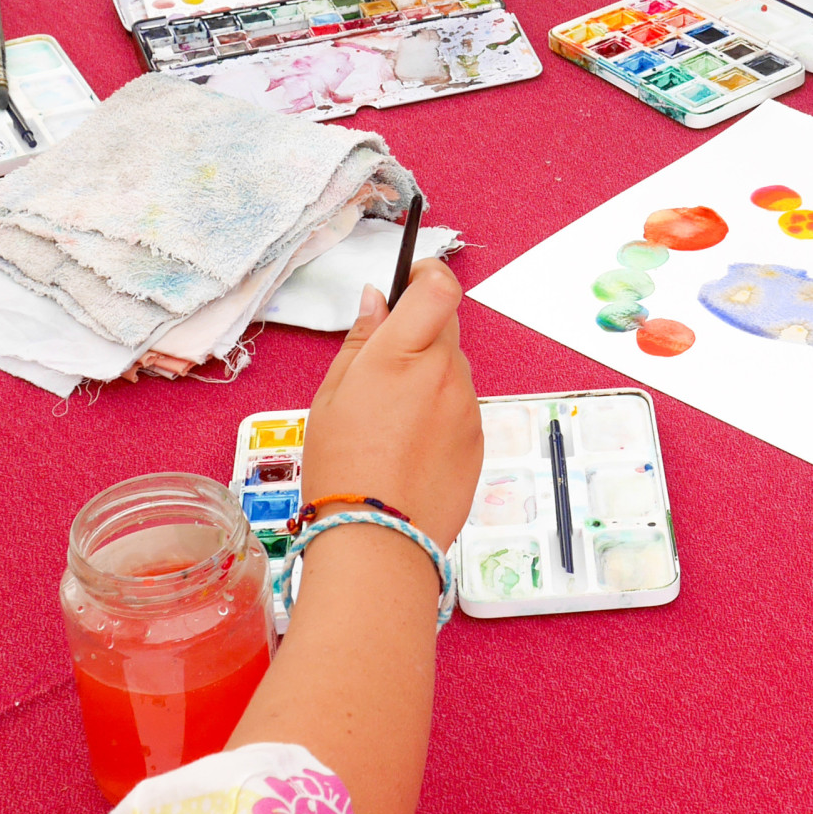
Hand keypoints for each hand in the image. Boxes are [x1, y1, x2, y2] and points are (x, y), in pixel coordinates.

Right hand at [298, 259, 482, 550]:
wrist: (378, 539)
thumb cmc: (342, 469)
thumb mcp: (332, 396)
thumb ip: (361, 341)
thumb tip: (378, 300)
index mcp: (402, 354)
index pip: (438, 286)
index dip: (427, 274)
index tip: (410, 280)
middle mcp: (445, 373)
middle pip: (446, 326)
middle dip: (421, 332)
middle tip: (385, 365)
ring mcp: (467, 407)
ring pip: (454, 370)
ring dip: (430, 378)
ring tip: (392, 421)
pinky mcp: (479, 438)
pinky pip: (461, 407)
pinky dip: (440, 414)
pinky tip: (410, 446)